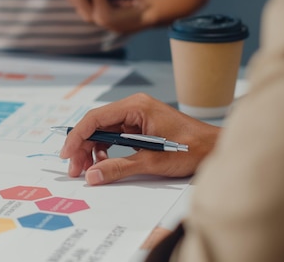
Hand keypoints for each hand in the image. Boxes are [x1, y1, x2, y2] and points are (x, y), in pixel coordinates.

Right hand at [60, 93, 219, 184]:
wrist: (216, 149)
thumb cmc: (192, 149)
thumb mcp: (152, 161)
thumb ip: (119, 167)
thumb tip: (92, 176)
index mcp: (136, 107)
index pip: (95, 118)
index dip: (77, 136)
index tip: (67, 154)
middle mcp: (134, 107)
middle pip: (96, 125)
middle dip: (83, 147)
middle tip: (75, 170)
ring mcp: (137, 115)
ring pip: (103, 131)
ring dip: (93, 150)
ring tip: (87, 170)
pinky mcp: (140, 126)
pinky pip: (114, 135)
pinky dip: (106, 149)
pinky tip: (104, 163)